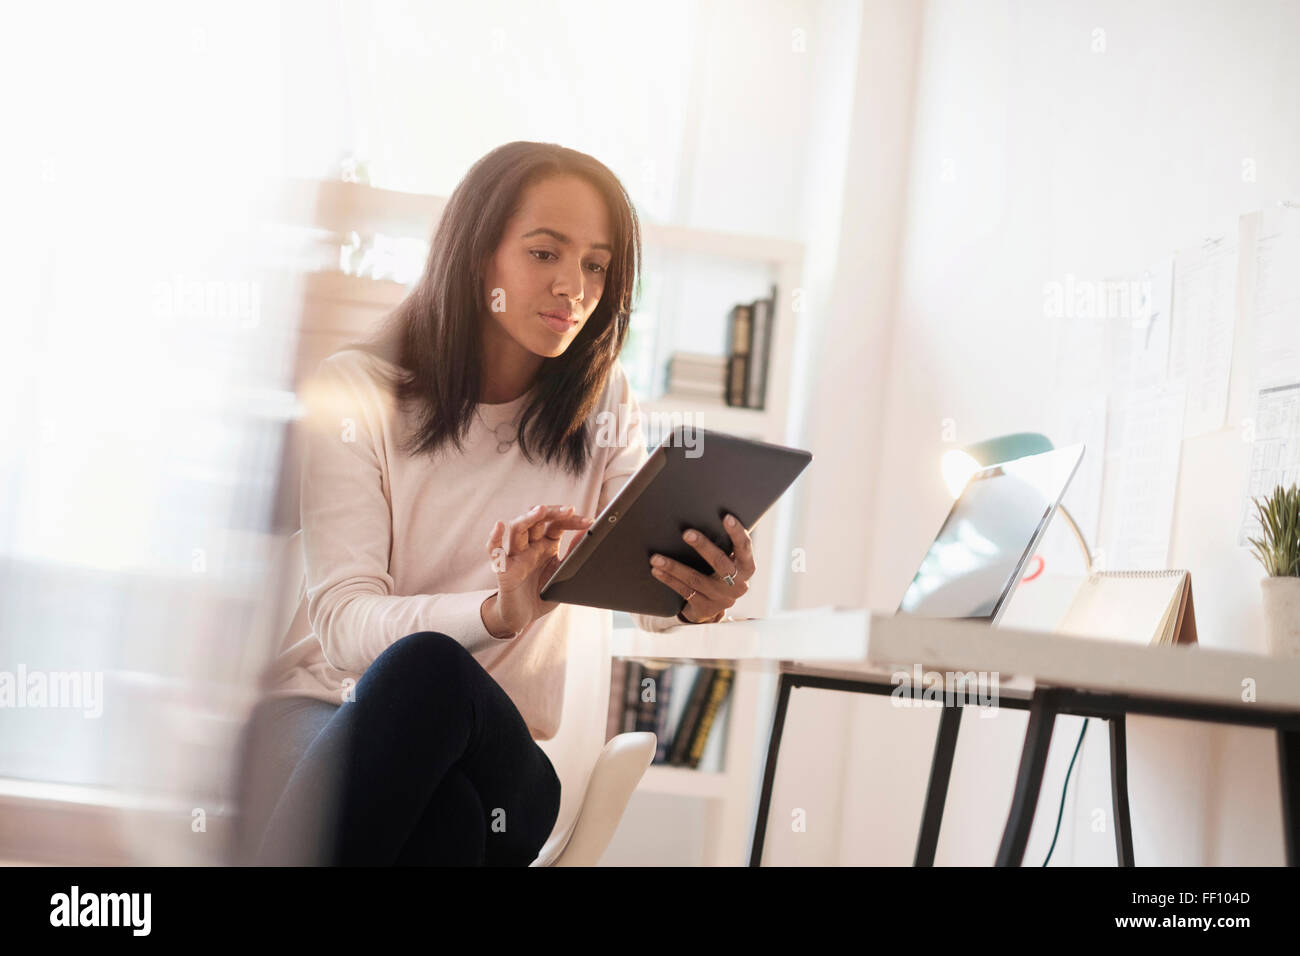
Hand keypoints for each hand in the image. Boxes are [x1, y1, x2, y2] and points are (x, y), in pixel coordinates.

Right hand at [484, 504, 591, 635]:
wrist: (522, 618)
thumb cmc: (541, 595)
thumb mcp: (562, 574)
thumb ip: (573, 555)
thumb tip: (587, 534)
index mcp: (546, 545)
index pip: (557, 525)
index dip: (572, 521)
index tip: (589, 521)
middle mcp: (530, 546)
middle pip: (538, 520)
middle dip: (553, 512)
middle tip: (570, 509)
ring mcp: (516, 555)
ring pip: (518, 529)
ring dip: (529, 518)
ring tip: (541, 510)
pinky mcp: (503, 569)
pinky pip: (494, 551)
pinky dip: (494, 538)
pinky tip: (499, 527)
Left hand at [648, 513, 754, 623]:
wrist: (715, 607)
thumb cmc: (720, 572)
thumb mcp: (730, 561)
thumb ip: (725, 544)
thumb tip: (706, 514)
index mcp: (747, 567)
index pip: (744, 547)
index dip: (737, 533)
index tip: (726, 517)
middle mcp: (738, 584)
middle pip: (720, 563)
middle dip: (703, 547)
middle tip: (686, 533)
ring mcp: (721, 598)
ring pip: (696, 579)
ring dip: (674, 567)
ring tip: (656, 557)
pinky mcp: (705, 608)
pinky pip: (684, 591)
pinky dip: (669, 579)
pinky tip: (657, 570)